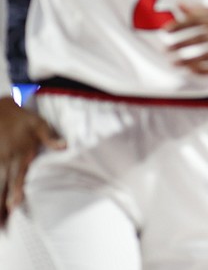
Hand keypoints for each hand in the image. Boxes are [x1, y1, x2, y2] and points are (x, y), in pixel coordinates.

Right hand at [0, 97, 65, 226]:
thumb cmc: (22, 118)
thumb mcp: (39, 124)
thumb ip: (51, 137)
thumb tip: (64, 146)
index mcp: (20, 155)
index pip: (17, 177)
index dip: (15, 192)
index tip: (14, 205)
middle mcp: (6, 161)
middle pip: (1, 187)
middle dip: (1, 207)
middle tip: (2, 226)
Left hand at [164, 4, 207, 73]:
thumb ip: (199, 10)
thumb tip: (178, 4)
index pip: (197, 19)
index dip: (180, 25)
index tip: (165, 30)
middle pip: (200, 38)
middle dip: (181, 44)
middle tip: (166, 49)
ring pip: (207, 55)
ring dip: (188, 60)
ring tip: (174, 63)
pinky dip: (203, 70)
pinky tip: (190, 70)